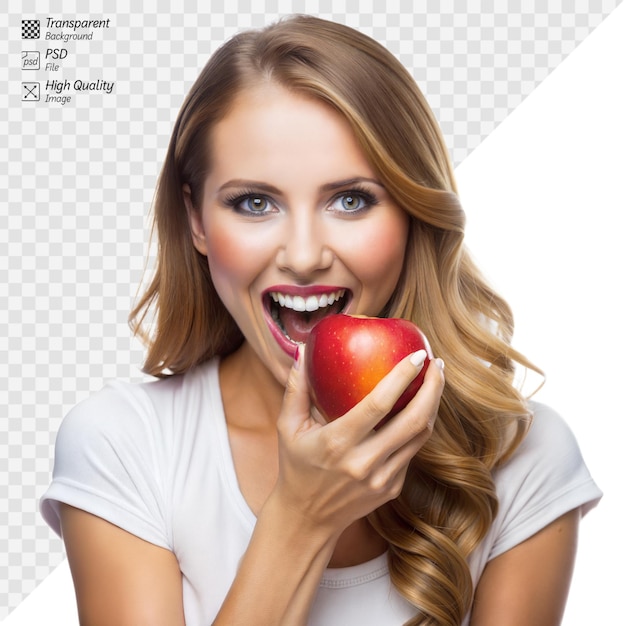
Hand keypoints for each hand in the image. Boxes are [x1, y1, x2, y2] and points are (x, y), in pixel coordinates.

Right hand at [271, 347, 444, 537]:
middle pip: (414, 420)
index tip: (418, 355)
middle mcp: (365, 462)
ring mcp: (383, 479)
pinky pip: (413, 451)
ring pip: (421, 436)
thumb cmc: (296, 467)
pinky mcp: (392, 488)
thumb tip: (303, 351)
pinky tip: (421, 407)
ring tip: (436, 379)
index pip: (380, 404)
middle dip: (433, 388)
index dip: (403, 376)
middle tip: (438, 364)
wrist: (307, 519)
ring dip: (433, 405)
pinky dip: (420, 426)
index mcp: (338, 443)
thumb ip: (296, 389)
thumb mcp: (288, 427)